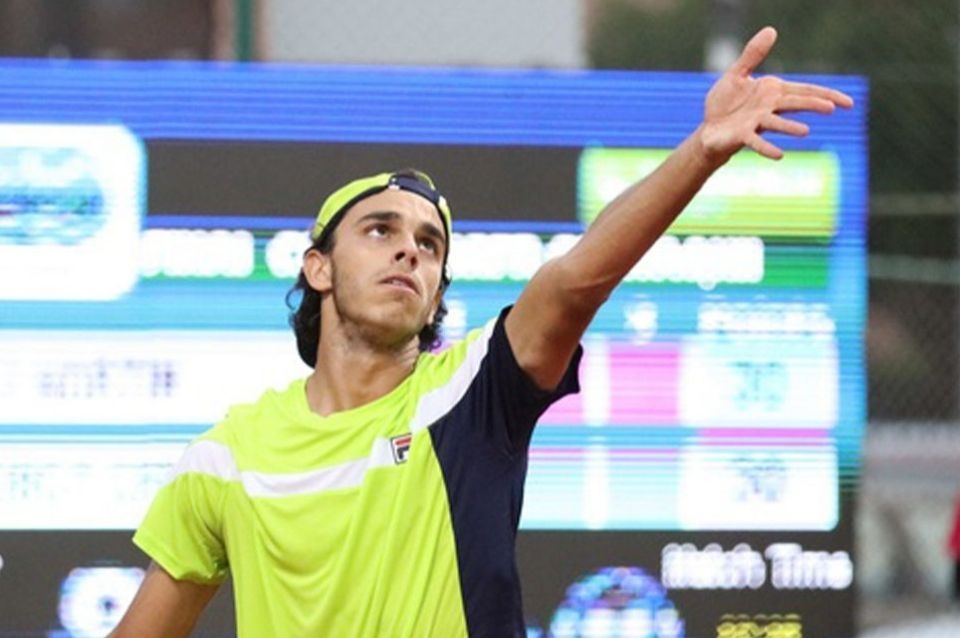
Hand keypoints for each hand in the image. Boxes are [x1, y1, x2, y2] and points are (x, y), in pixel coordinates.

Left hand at [699, 26, 853, 161]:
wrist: (709, 128)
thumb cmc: (726, 103)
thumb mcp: (737, 74)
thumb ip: (753, 55)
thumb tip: (771, 30)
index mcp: (773, 92)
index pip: (805, 91)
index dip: (826, 95)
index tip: (847, 103)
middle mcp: (769, 108)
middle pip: (795, 104)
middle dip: (813, 105)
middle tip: (833, 108)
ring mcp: (756, 122)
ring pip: (777, 123)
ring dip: (790, 126)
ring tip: (805, 131)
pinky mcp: (742, 135)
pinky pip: (756, 142)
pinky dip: (767, 148)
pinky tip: (779, 155)